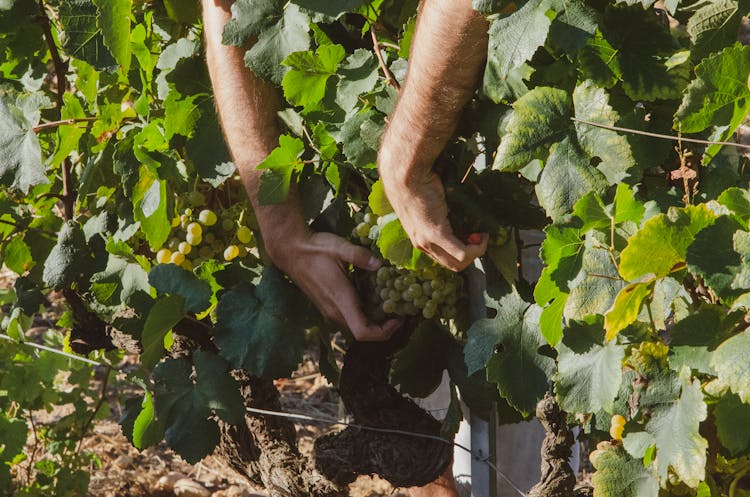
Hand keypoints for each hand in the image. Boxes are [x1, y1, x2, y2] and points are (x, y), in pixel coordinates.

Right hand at [265, 229, 400, 341]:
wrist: (289, 251)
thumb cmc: (314, 249)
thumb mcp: (339, 247)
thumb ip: (360, 256)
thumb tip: (380, 264)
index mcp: (340, 299)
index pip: (363, 332)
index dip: (384, 332)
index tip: (398, 319)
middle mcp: (334, 311)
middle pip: (362, 333)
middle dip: (383, 327)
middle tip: (400, 310)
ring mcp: (329, 310)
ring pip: (355, 326)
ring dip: (373, 321)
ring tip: (389, 304)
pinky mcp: (326, 307)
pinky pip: (348, 319)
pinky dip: (363, 315)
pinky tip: (371, 298)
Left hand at [379, 165, 487, 271]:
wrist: (406, 175)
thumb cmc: (417, 182)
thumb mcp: (430, 203)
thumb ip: (443, 213)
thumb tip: (463, 210)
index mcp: (419, 238)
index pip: (444, 258)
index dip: (462, 251)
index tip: (472, 235)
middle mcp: (422, 244)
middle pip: (453, 265)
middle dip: (471, 254)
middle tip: (479, 236)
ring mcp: (428, 241)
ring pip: (458, 263)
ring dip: (475, 252)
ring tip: (481, 235)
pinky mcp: (436, 234)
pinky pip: (462, 253)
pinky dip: (476, 248)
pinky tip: (482, 235)